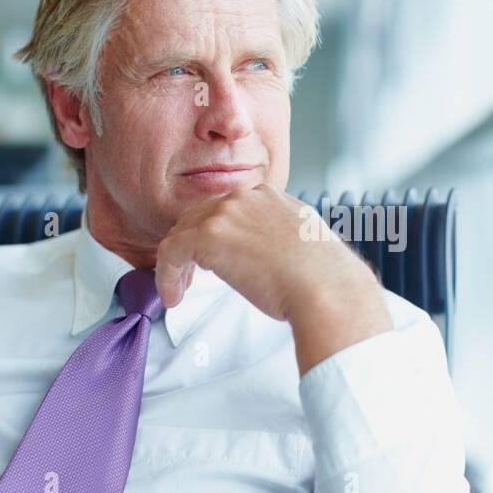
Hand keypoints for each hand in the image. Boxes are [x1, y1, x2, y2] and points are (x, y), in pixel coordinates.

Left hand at [154, 184, 392, 374]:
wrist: (326, 288)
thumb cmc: (325, 278)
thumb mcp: (304, 243)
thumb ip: (280, 238)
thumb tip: (268, 258)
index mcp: (270, 196)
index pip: (226, 209)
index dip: (213, 235)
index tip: (212, 261)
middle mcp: (246, 197)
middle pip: (199, 217)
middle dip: (191, 248)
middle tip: (190, 278)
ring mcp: (226, 213)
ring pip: (181, 234)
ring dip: (177, 264)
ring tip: (179, 290)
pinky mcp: (208, 236)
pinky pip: (171, 253)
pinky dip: (166, 276)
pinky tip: (173, 297)